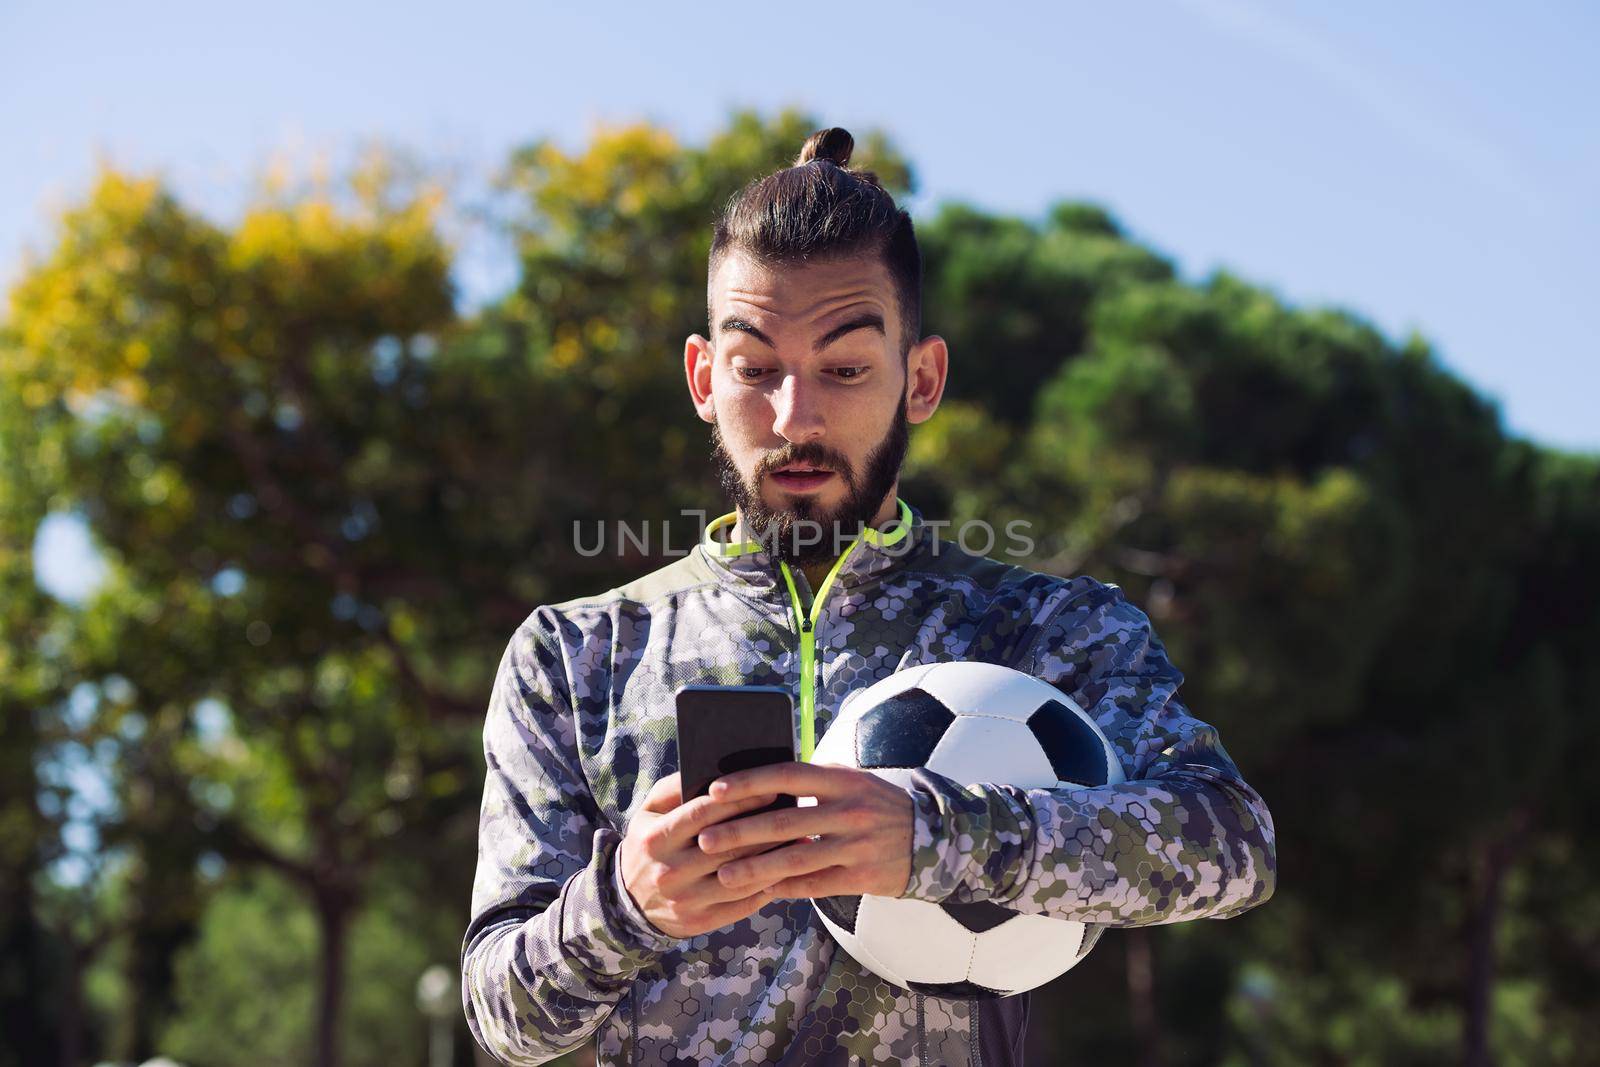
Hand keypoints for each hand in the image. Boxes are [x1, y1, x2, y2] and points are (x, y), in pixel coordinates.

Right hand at [617, 772, 787, 939]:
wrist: (628, 902)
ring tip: (801, 843)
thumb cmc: (649, 844)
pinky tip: (786, 871)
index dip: (738, 801)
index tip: (770, 791)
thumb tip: (714, 771)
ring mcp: (685, 900)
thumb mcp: (649, 812)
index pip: (703, 814)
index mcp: (656, 838)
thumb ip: (674, 788)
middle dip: (765, 829)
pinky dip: (766, 887)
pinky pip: (741, 904)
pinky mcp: (699, 922)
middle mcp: (670, 871)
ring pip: (740, 877)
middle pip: (728, 847)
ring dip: (775, 859)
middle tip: (797, 815)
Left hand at [697, 762, 912, 900]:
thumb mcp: (850, 781)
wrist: (931, 838)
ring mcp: (856, 845)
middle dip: (740, 832)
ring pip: (796, 858)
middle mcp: (849, 810)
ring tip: (724, 875)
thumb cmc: (875, 805)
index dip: (749, 782)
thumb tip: (756, 784)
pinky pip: (815, 884)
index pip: (787, 775)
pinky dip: (785, 887)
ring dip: (756, 868)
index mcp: (841, 779)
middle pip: (785, 821)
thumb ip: (811, 781)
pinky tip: (760, 890)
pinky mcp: (862, 876)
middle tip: (705, 840)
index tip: (715, 790)